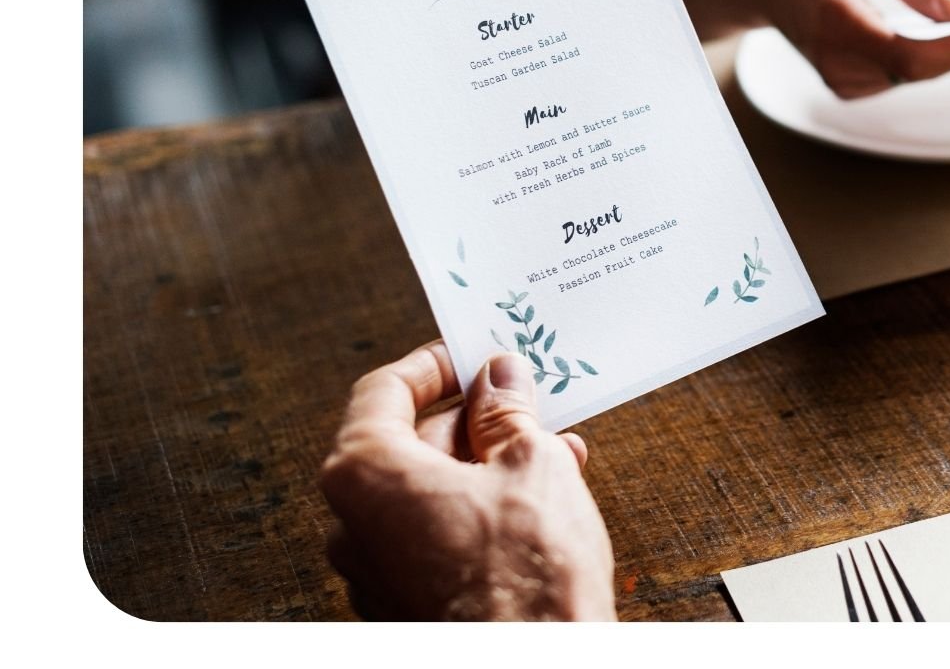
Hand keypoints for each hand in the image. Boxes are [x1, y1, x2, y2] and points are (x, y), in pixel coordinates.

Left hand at [319, 342, 614, 619]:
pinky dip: (479, 510)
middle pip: (406, 444)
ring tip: (552, 451)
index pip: (383, 391)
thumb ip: (506, 412)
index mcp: (365, 474)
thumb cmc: (527, 571)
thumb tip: (499, 378)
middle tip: (525, 402)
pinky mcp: (403, 605)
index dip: (434, 365)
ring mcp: (375, 572)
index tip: (472, 355)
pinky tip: (537, 503)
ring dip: (485, 465)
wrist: (535, 665)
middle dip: (472, 420)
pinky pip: (435, 536)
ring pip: (427, 492)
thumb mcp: (531, 462)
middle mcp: (353, 525)